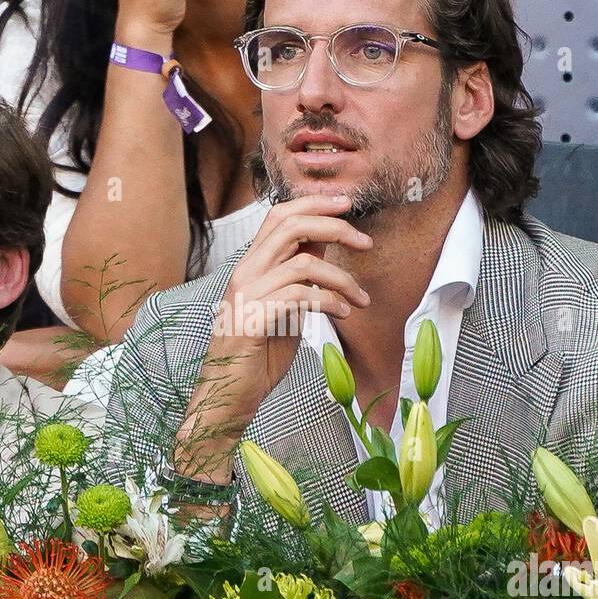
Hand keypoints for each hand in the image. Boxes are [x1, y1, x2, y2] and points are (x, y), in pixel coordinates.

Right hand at [174, 194, 372, 474]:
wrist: (231, 395)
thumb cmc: (259, 354)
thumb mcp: (284, 306)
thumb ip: (298, 274)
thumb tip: (325, 242)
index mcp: (251, 266)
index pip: (280, 216)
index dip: (314, 203)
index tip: (347, 203)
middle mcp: (245, 273)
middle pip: (290, 226)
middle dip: (334, 226)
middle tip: (366, 242)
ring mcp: (246, 296)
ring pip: (303, 264)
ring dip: (342, 278)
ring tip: (360, 299)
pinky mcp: (254, 321)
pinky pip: (299, 297)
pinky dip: (329, 301)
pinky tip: (342, 313)